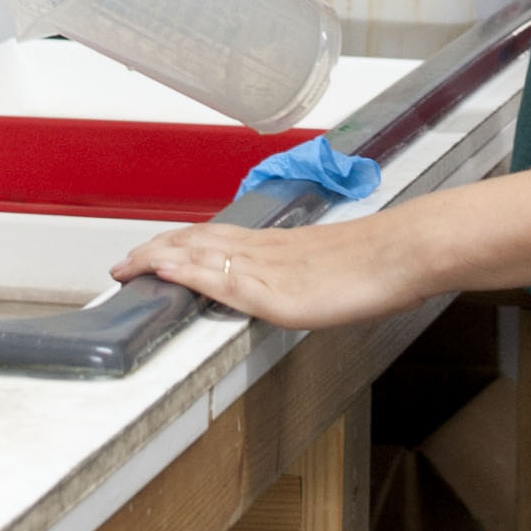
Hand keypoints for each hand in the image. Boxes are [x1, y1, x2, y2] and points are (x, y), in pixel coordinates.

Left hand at [115, 211, 437, 330]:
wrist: (406, 252)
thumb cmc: (382, 261)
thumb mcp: (336, 266)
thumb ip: (310, 273)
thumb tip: (303, 284)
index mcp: (279, 244)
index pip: (216, 238)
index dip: (180, 244)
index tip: (153, 252)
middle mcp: (266, 250)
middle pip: (197, 242)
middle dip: (157, 251)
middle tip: (124, 265)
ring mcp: (267, 269)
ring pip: (200, 255)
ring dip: (159, 259)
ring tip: (127, 268)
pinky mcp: (274, 293)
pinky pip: (220, 279)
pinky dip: (187, 273)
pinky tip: (165, 272)